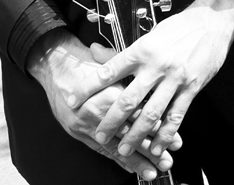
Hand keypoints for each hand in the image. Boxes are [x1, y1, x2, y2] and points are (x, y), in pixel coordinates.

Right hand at [26, 30, 173, 179]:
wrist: (58, 68)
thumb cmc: (90, 63)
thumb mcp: (119, 67)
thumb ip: (140, 80)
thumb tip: (166, 90)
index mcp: (111, 94)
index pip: (141, 117)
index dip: (159, 130)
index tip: (175, 140)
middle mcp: (98, 113)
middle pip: (130, 135)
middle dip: (150, 150)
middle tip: (167, 160)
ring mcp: (87, 125)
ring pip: (116, 146)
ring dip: (136, 161)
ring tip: (153, 170)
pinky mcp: (80, 132)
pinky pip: (101, 149)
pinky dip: (118, 160)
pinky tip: (131, 168)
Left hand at [79, 0, 233, 159]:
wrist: (214, 19)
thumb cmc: (181, 26)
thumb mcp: (151, 34)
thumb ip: (127, 51)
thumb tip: (96, 54)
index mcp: (142, 49)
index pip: (108, 72)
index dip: (88, 89)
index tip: (73, 101)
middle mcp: (156, 66)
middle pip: (128, 100)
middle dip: (111, 121)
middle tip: (99, 136)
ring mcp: (175, 78)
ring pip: (151, 113)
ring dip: (136, 135)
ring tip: (124, 149)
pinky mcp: (192, 87)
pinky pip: (176, 115)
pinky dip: (166, 134)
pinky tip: (159, 146)